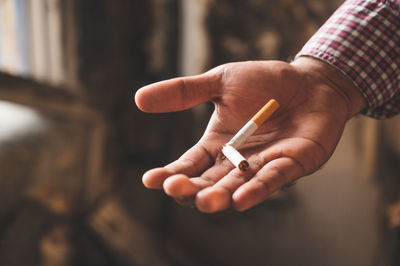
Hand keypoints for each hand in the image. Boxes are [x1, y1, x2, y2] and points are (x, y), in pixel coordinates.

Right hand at [135, 57, 365, 212]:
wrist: (310, 82)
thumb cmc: (265, 82)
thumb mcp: (221, 82)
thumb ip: (185, 92)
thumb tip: (138, 99)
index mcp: (216, 145)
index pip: (188, 165)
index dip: (169, 174)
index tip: (149, 179)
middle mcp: (236, 162)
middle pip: (208, 183)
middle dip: (191, 189)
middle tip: (174, 188)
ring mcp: (262, 166)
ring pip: (236, 188)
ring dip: (220, 197)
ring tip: (204, 201)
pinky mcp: (291, 165)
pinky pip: (271, 181)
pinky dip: (256, 191)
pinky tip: (240, 200)